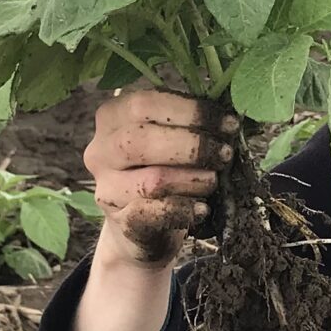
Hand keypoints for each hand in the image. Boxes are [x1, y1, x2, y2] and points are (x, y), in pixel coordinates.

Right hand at [85, 88, 234, 265]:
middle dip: (193, 146)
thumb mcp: (169, 136)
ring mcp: (106, 188)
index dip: (191, 112)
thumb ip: (188, 121)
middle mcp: (100, 150)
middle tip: (225, 154)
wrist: (142, 226)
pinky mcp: (120, 221)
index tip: (228, 123)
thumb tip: (229, 117)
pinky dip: (184, 210)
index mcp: (111, 116)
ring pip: (151, 180)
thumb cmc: (163, 168)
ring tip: (214, 181)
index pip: (145, 104)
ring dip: (193, 179)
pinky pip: (154, 214)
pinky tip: (203, 209)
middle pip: (141, 140)